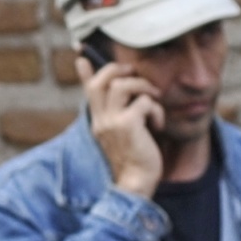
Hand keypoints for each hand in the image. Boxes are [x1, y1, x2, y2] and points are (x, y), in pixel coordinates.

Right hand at [86, 67, 167, 199]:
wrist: (135, 185)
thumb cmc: (136, 160)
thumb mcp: (126, 136)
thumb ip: (125, 116)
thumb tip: (135, 101)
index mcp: (99, 121)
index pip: (88, 90)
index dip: (86, 71)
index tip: (81, 55)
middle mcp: (101, 120)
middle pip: (103, 79)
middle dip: (121, 70)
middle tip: (136, 75)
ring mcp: (111, 122)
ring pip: (123, 85)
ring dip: (144, 87)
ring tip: (154, 100)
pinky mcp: (127, 125)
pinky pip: (144, 102)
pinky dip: (156, 110)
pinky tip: (158, 125)